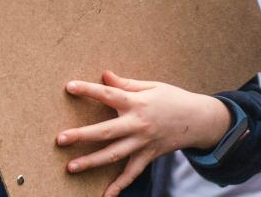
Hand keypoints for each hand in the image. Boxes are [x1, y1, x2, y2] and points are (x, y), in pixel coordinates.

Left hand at [55, 71, 231, 196]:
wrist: (200, 120)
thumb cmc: (173, 98)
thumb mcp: (152, 86)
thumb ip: (126, 84)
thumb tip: (105, 74)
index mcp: (137, 103)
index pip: (109, 95)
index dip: (89, 90)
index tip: (69, 87)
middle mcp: (138, 125)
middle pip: (106, 131)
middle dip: (82, 135)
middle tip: (60, 139)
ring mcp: (143, 143)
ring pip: (114, 155)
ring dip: (92, 162)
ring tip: (71, 167)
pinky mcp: (149, 156)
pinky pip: (132, 173)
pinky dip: (120, 186)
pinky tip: (106, 195)